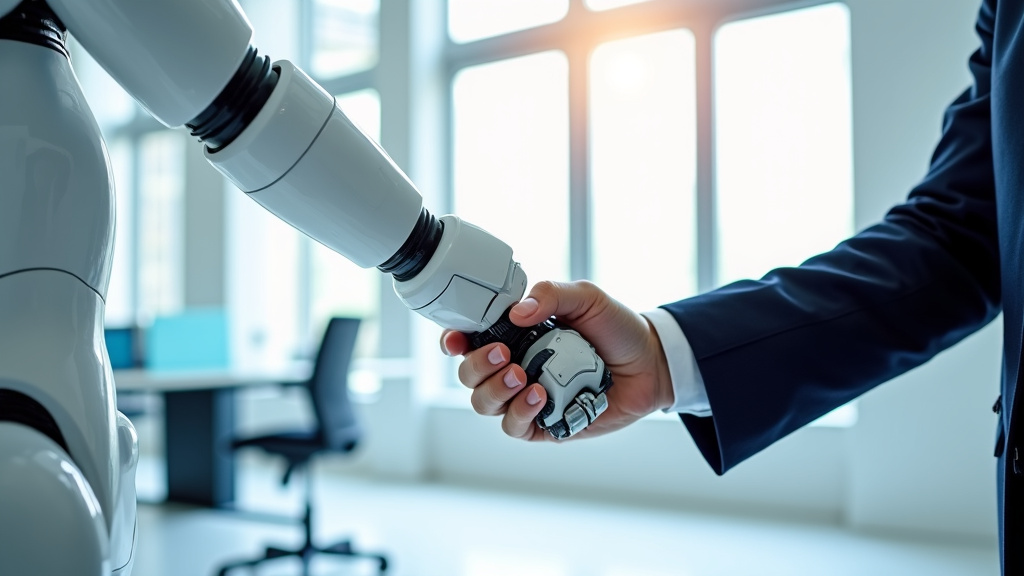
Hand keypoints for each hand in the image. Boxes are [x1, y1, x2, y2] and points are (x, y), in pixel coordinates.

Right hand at [440, 280, 673, 440]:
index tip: (456, 340)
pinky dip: (520, 412)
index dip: (454, 341)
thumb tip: (515, 313)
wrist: (651, 363)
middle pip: (469, 375)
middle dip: (477, 365)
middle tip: (505, 353)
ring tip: (523, 376)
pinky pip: (514, 427)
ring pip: (484, 403)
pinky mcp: (544, 424)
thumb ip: (550, 294)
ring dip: (494, 390)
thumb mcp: (585, 297)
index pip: (469, 340)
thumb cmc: (616, 328)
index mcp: (516, 334)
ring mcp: (527, 397)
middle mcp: (514, 366)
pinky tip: (539, 396)